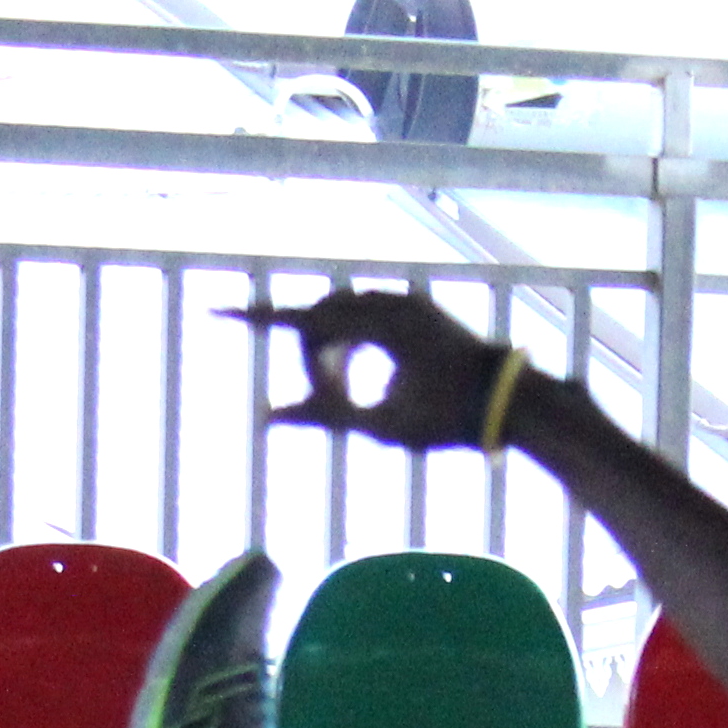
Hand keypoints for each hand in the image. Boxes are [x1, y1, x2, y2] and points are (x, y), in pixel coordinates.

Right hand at [238, 287, 512, 449]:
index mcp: (378, 324)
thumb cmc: (449, 420)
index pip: (302, 320)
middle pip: (319, 319)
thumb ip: (322, 417)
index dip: (256, 320)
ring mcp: (405, 301)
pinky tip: (362, 375)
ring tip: (343, 394)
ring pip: (341, 316)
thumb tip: (266, 417)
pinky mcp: (416, 308)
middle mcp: (390, 302)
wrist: (510, 401)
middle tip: (321, 401)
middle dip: (310, 357)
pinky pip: (366, 315)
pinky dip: (353, 342)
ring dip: (331, 352)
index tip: (216, 313)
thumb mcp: (381, 426)